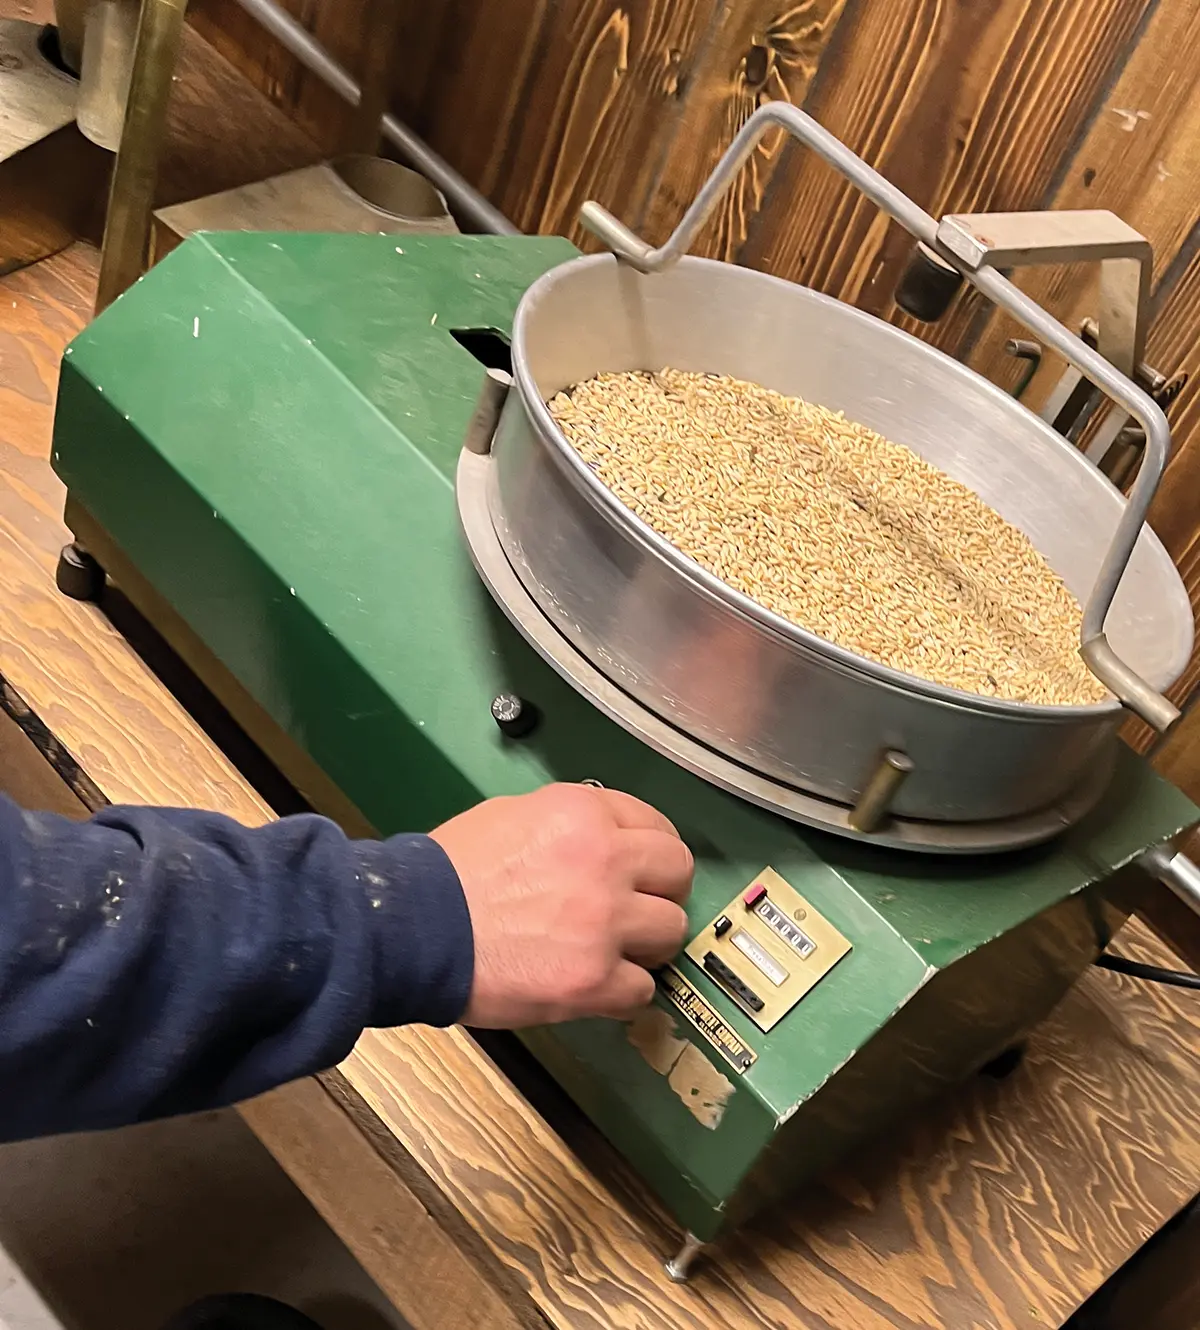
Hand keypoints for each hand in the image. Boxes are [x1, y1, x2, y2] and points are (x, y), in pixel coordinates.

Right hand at [430, 783, 692, 1027]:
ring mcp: (604, 923)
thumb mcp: (513, 816)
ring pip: (671, 931)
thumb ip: (570, 825)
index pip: (655, 825)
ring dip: (646, 943)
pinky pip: (642, 990)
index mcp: (583, 814)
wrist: (414, 928)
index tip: (646, 870)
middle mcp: (605, 861)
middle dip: (662, 891)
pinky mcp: (593, 980)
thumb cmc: (451, 873)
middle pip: (677, 872)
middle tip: (639, 908)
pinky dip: (621, 992)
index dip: (652, 851)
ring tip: (614, 950)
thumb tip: (602, 841)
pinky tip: (594, 984)